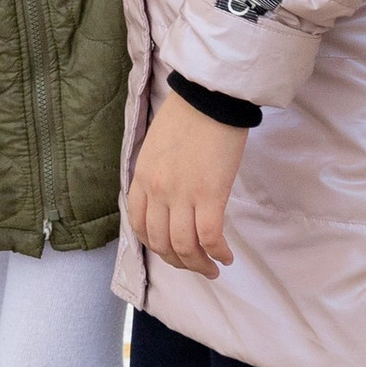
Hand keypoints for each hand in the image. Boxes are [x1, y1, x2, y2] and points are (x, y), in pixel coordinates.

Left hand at [123, 90, 248, 276]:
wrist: (210, 98)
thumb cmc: (187, 116)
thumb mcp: (156, 147)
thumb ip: (155, 175)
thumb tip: (164, 200)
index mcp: (142, 178)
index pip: (139, 227)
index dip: (155, 247)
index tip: (170, 252)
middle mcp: (158, 191)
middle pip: (161, 243)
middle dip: (178, 262)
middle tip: (194, 266)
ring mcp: (182, 195)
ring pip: (184, 246)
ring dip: (198, 265)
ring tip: (211, 269)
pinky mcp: (210, 195)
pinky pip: (210, 237)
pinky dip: (217, 253)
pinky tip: (226, 256)